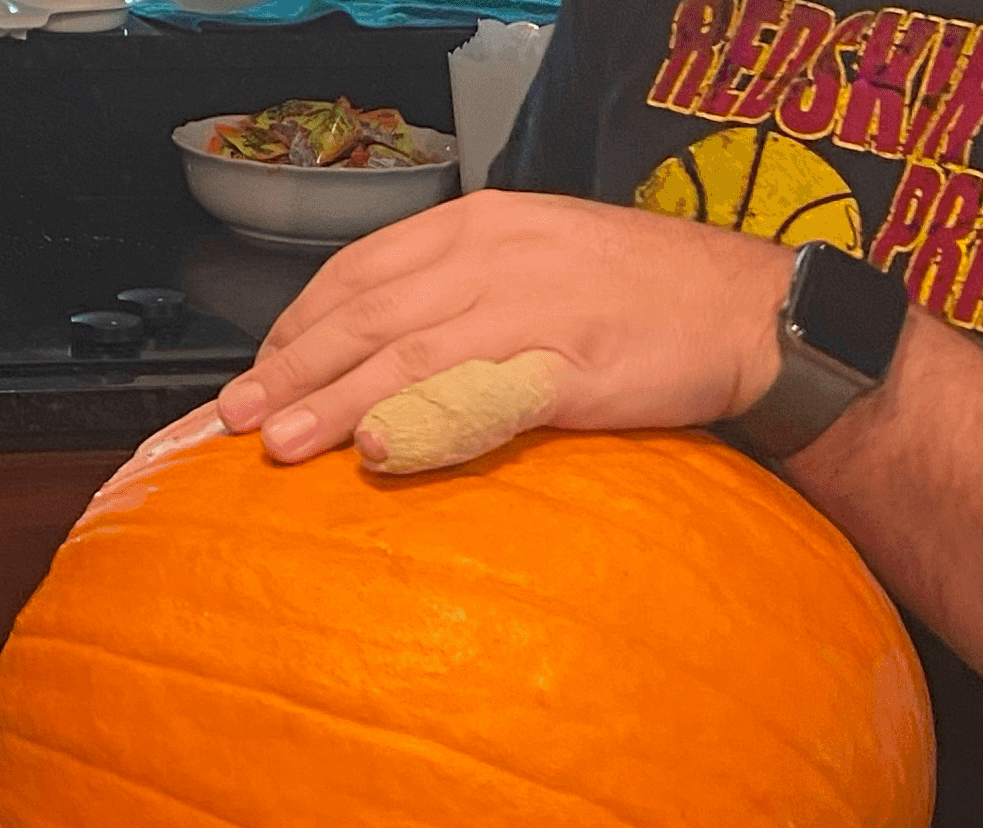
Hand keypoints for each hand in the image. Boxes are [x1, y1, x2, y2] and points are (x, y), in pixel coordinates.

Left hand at [213, 191, 800, 466]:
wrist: (749, 312)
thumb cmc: (643, 295)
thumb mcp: (535, 265)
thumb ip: (455, 298)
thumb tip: (374, 350)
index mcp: (478, 224)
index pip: (358, 273)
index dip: (297, 327)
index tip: (259, 372)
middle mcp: (493, 254)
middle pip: (363, 314)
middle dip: (289, 368)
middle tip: (233, 417)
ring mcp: (530, 305)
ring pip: (403, 353)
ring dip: (330, 401)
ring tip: (279, 443)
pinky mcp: (568, 362)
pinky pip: (478, 393)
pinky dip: (420, 420)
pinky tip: (376, 447)